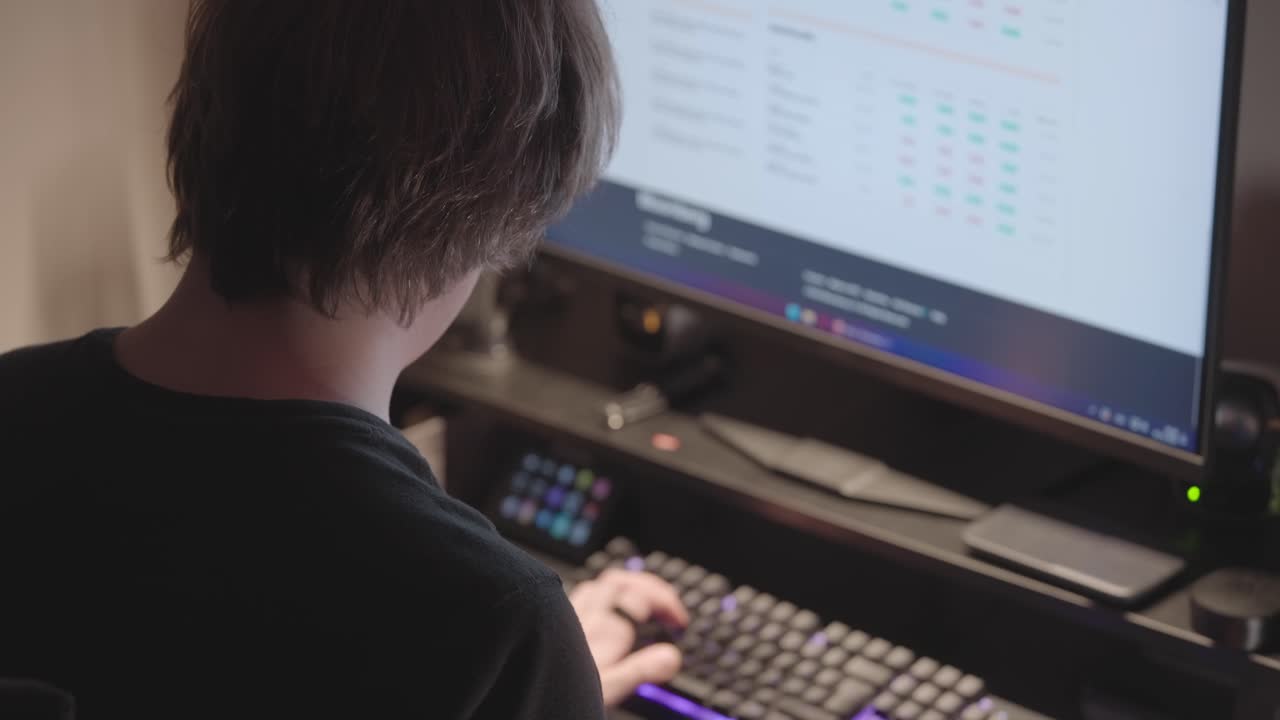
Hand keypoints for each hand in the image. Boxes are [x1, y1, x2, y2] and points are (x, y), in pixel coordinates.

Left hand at [569, 569, 689, 705]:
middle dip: (649, 586)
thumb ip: (640, 670)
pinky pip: (584, 595)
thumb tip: (672, 657)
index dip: (665, 602)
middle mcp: (584, 618)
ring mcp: (569, 617)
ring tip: (646, 599)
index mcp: (601, 631)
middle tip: (669, 603)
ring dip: (628, 586)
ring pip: (599, 585)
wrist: (528, 693)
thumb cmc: (562, 693)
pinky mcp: (557, 623)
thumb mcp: (609, 688)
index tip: (680, 620)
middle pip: (619, 582)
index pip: (637, 598)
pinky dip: (605, 594)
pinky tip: (611, 608)